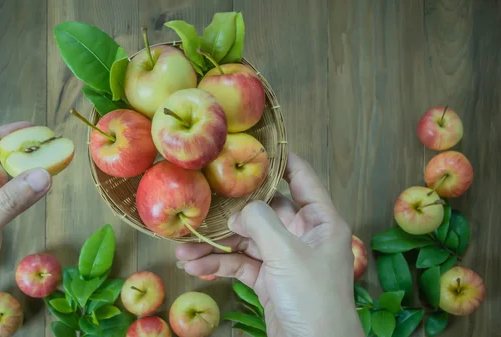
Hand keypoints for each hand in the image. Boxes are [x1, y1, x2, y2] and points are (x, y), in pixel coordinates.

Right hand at [175, 153, 363, 336]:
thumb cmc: (314, 300)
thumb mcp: (288, 255)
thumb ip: (261, 223)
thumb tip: (238, 210)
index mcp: (321, 222)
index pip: (302, 179)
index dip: (282, 161)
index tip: (255, 146)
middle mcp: (303, 236)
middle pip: (264, 212)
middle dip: (231, 212)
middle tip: (202, 202)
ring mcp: (285, 259)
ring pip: (247, 241)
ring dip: (216, 244)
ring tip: (182, 248)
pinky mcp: (270, 280)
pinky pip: (241, 265)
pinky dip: (219, 265)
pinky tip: (193, 266)